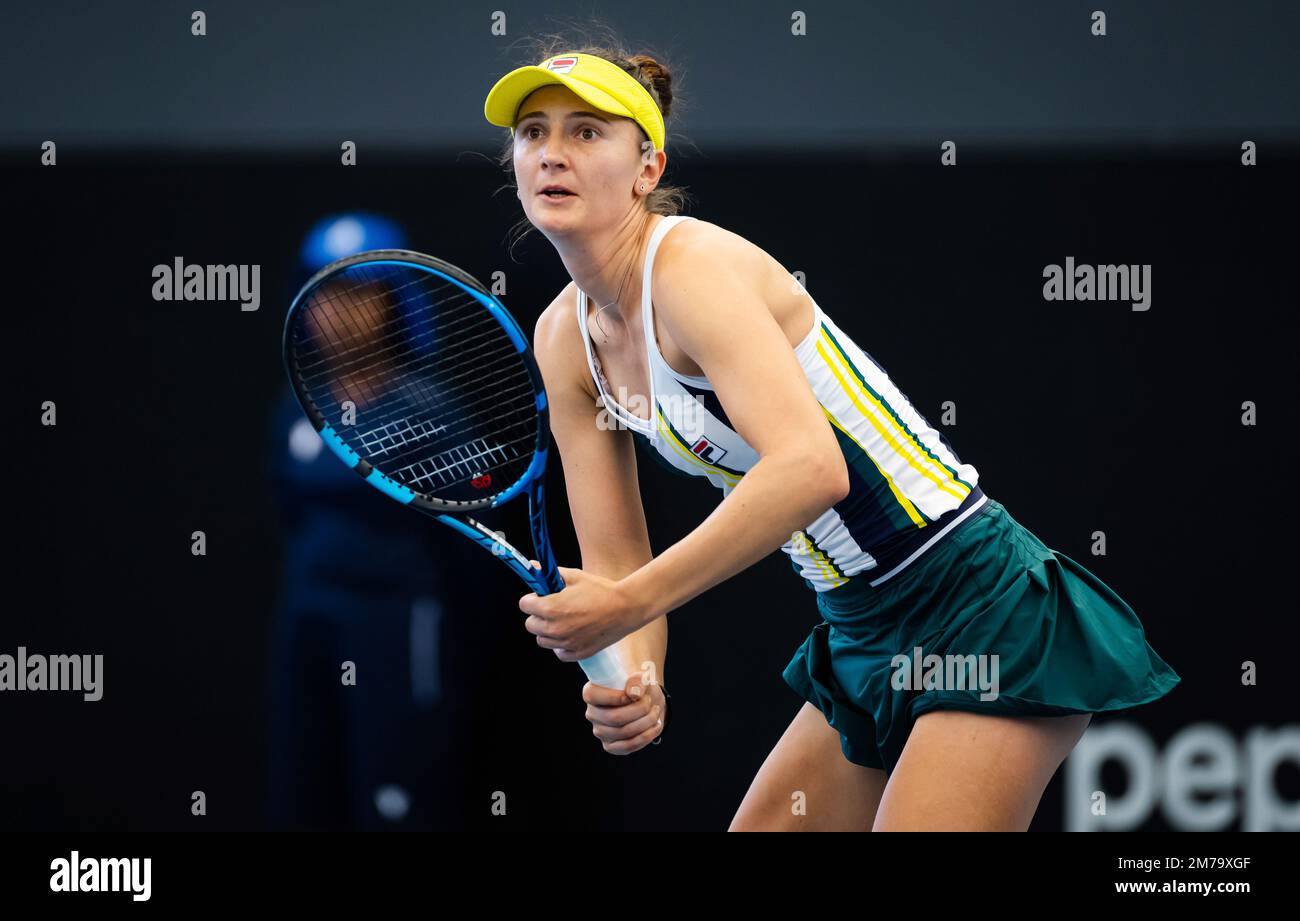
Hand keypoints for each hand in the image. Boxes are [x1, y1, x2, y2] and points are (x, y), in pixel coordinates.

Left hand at [519, 562, 649, 662]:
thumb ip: (550, 574)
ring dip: (548, 630)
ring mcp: (566, 643)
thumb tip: (532, 567)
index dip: (532, 598)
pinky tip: (572, 632)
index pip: (524, 605)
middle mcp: (555, 629)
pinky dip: (561, 645)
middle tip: (553, 607)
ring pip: (542, 640)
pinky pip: (559, 652)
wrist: (626, 607)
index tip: (541, 596)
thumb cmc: (601, 590)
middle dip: (538, 614)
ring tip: (564, 619)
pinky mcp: (578, 653)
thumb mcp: (575, 576)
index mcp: (551, 608)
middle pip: (530, 624)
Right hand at [583, 673, 666, 754]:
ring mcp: (600, 731)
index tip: (635, 694)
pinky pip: (628, 746)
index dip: (615, 696)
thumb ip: (637, 680)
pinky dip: (646, 736)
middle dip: (639, 710)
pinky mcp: (611, 746)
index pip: (593, 696)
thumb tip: (634, 694)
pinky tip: (656, 725)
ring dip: (646, 721)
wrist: (644, 700)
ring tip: (655, 710)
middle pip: (614, 717)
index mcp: (591, 693)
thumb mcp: (641, 677)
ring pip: (624, 732)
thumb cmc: (638, 686)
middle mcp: (592, 714)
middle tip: (650, 701)